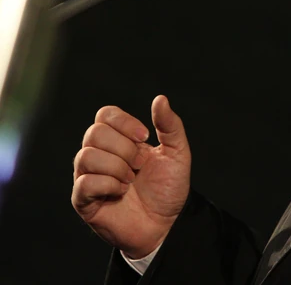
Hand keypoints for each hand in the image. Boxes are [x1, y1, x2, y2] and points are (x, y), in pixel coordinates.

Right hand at [72, 95, 190, 258]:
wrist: (167, 223)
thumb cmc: (169, 187)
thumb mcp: (177, 152)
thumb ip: (170, 125)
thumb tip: (160, 98)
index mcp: (119, 139)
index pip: (105, 115)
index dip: (124, 123)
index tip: (145, 137)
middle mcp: (99, 154)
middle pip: (94, 133)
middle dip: (124, 148)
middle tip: (139, 165)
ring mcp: (88, 176)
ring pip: (86, 156)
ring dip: (117, 167)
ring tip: (131, 180)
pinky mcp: (83, 200)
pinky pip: (84, 183)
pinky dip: (107, 185)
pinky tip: (121, 192)